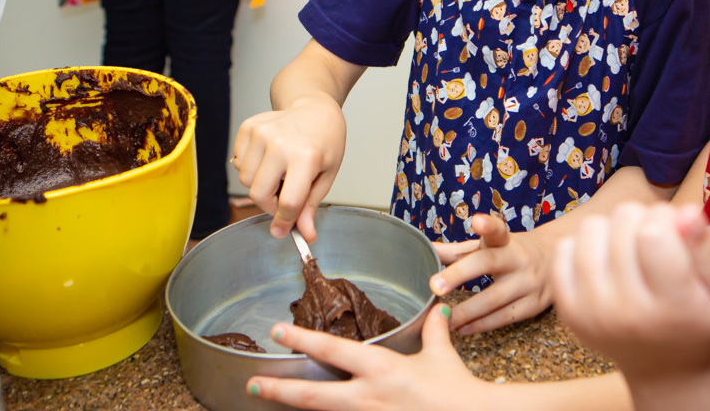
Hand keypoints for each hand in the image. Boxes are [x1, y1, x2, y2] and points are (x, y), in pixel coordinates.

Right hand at [232, 96, 345, 239]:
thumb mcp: (327, 175)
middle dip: (270, 204)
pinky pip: (237, 162)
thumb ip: (311, 206)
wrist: (315, 109)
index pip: (287, 202)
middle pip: (259, 194)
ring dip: (260, 185)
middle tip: (284, 196)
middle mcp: (280, 144)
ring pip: (245, 180)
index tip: (282, 230)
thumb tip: (305, 235)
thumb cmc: (325, 141)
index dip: (284, 222)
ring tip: (279, 173)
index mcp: (306, 157)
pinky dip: (250, 167)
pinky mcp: (248, 127)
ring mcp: (261, 133)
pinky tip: (268, 158)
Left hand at [246, 305, 484, 410]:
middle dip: (280, 390)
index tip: (278, 332)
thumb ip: (433, 331)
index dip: (302, 340)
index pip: (333, 350)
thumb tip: (438, 309)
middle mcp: (368, 397)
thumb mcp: (441, 355)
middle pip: (313, 395)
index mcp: (381, 370)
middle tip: (253, 384)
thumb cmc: (456, 391)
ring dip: (298, 408)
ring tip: (271, 402)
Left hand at [430, 214, 554, 334]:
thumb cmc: (514, 253)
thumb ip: (460, 250)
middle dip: (459, 274)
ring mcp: (528, 283)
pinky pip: (504, 318)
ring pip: (494, 299)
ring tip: (444, 319)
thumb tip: (429, 249)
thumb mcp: (490, 247)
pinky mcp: (534, 305)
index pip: (498, 230)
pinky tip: (463, 328)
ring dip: (466, 311)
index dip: (488, 225)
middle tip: (435, 286)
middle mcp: (519, 258)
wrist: (560, 262)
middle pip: (489, 264)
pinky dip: (481, 325)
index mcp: (506, 241)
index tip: (477, 221)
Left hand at [551, 203, 709, 381]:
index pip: (654, 235)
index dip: (666, 218)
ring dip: (613, 228)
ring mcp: (591, 311)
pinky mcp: (567, 309)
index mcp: (673, 308)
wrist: (664, 368)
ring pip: (591, 228)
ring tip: (631, 247)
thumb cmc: (698, 320)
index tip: (675, 229)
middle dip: (643, 218)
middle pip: (623, 223)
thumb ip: (708, 250)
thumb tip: (686, 211)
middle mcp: (626, 312)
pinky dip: (585, 244)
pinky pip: (564, 248)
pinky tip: (606, 260)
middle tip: (656, 239)